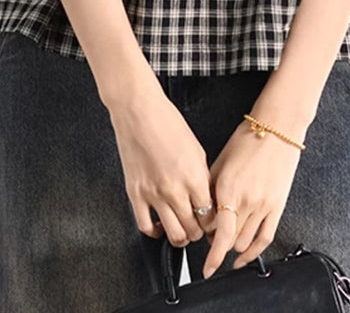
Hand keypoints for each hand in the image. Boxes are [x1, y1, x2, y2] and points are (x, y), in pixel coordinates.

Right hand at [107, 77, 217, 246]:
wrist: (139, 111)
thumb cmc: (167, 122)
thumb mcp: (196, 149)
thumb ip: (202, 177)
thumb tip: (206, 198)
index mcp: (194, 176)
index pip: (211, 216)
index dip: (214, 223)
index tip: (213, 222)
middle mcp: (175, 189)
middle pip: (193, 229)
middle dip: (199, 232)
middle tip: (198, 228)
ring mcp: (154, 193)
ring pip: (173, 234)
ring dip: (181, 237)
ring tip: (182, 231)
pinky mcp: (135, 194)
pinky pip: (145, 227)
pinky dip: (154, 232)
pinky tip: (159, 226)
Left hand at [202, 117, 304, 278]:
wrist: (276, 129)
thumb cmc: (247, 139)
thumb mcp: (220, 161)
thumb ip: (210, 189)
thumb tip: (202, 211)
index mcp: (228, 188)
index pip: (215, 233)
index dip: (205, 243)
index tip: (200, 249)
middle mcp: (246, 200)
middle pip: (227, 240)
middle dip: (216, 242)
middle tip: (211, 236)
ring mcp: (264, 205)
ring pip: (244, 243)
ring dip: (232, 246)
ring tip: (226, 238)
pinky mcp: (277, 207)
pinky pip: (265, 239)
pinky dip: (252, 254)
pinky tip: (243, 259)